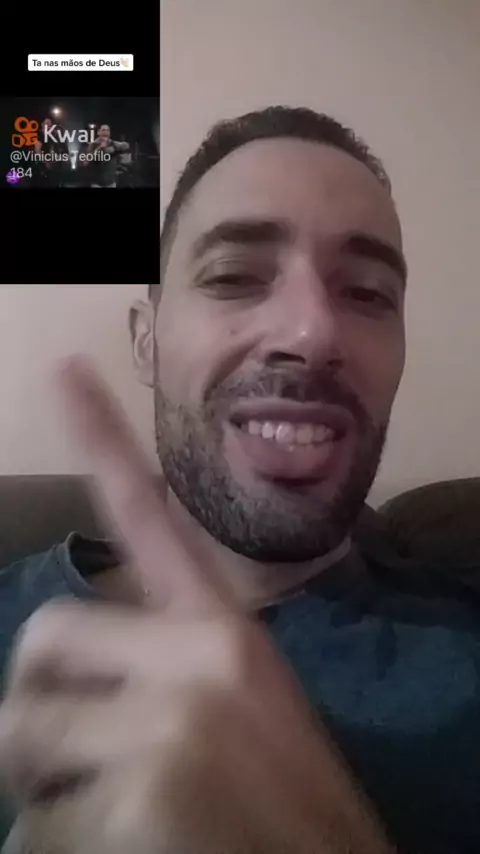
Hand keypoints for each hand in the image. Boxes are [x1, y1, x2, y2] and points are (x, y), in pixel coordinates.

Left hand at [0, 359, 394, 853]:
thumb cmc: (284, 795)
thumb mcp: (244, 707)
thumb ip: (168, 658)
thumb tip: (72, 651)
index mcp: (225, 630)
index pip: (150, 514)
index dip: (101, 439)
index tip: (62, 369)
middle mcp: (203, 653)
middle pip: (42, 637)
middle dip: (37, 705)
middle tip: (81, 755)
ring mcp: (174, 717)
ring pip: (23, 735)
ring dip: (48, 782)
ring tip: (122, 808)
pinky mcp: (149, 788)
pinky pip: (40, 820)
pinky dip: (67, 841)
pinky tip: (138, 847)